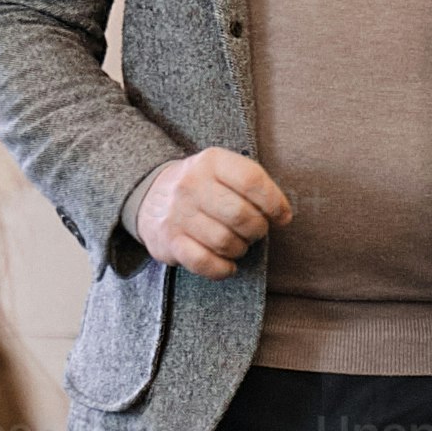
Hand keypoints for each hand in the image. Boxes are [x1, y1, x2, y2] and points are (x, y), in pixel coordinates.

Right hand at [125, 146, 291, 276]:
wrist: (149, 195)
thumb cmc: (201, 186)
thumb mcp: (223, 170)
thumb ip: (252, 186)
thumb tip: (282, 215)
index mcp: (211, 162)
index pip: (252, 180)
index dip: (275, 203)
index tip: (282, 217)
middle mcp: (191, 185)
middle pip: (241, 215)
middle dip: (257, 230)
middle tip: (255, 231)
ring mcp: (177, 214)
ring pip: (225, 242)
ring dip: (240, 249)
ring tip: (238, 244)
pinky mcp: (169, 242)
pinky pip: (205, 263)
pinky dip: (223, 269)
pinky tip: (227, 264)